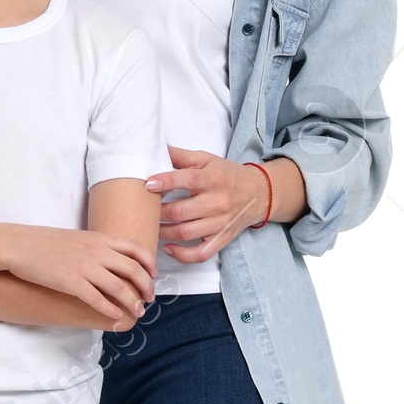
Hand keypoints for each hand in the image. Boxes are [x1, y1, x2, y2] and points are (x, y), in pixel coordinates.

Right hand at [0, 227, 155, 327]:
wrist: (17, 245)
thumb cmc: (43, 242)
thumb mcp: (76, 237)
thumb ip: (95, 246)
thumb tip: (108, 259)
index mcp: (99, 238)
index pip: (136, 248)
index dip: (149, 264)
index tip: (153, 275)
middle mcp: (96, 251)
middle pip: (133, 270)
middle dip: (146, 287)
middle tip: (149, 299)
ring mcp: (84, 267)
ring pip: (119, 287)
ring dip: (132, 302)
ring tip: (137, 312)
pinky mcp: (70, 282)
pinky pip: (97, 299)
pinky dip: (110, 309)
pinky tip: (116, 316)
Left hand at [146, 147, 279, 261]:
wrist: (259, 194)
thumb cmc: (227, 175)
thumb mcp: (207, 160)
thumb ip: (181, 156)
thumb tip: (156, 149)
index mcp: (213, 179)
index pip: (188, 179)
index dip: (166, 182)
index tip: (148, 184)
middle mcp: (218, 202)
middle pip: (181, 211)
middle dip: (157, 211)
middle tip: (144, 208)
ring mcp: (220, 223)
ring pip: (185, 233)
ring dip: (163, 232)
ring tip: (151, 225)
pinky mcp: (222, 239)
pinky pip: (200, 254)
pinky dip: (182, 255)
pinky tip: (168, 247)